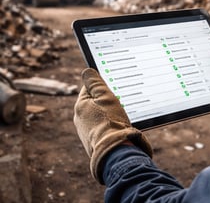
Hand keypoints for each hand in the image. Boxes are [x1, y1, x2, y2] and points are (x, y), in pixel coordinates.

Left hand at [73, 68, 151, 183]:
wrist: (114, 150)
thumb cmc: (111, 121)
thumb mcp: (105, 96)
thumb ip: (96, 83)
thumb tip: (87, 71)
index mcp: (80, 105)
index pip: (89, 87)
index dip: (101, 85)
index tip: (112, 86)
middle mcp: (79, 118)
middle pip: (93, 101)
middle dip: (105, 100)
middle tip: (117, 101)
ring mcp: (85, 131)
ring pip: (97, 115)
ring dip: (107, 113)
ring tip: (118, 115)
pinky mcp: (93, 141)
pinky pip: (101, 127)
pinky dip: (108, 124)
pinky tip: (117, 126)